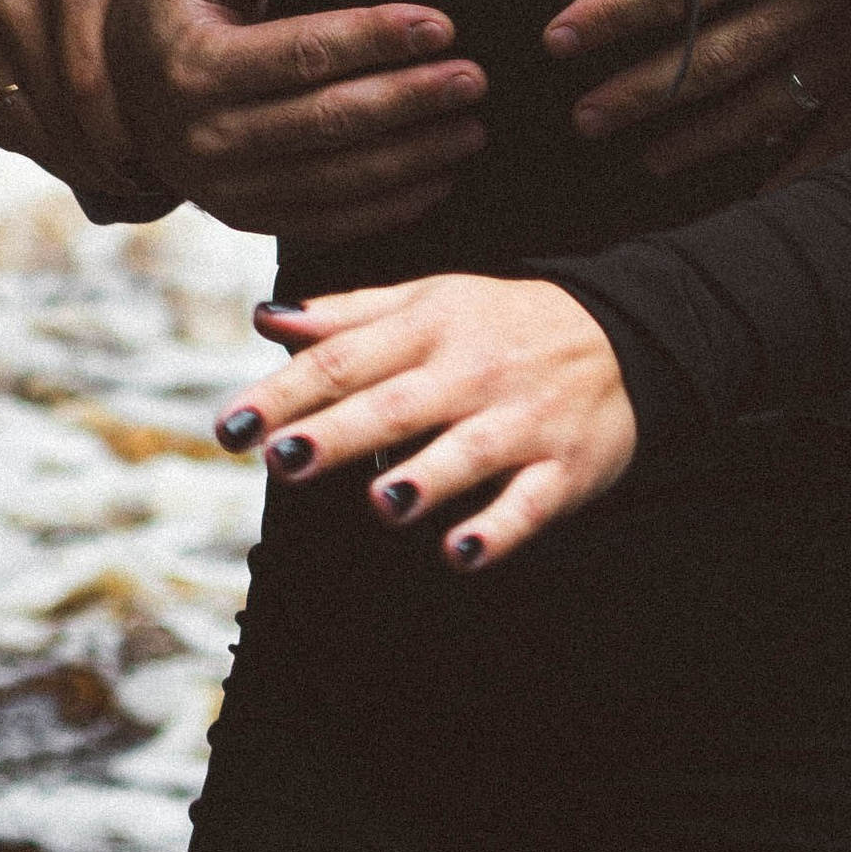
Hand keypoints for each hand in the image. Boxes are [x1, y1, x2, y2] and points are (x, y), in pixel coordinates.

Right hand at [0, 0, 186, 206]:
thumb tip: (246, 49)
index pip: (88, 84)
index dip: (117, 139)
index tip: (152, 167)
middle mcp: (13, 1)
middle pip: (54, 114)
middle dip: (96, 163)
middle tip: (136, 185)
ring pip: (18, 126)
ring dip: (63, 164)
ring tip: (108, 179)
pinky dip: (29, 146)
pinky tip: (68, 153)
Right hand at [108, 0, 489, 240]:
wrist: (126, 90)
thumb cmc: (180, 15)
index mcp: (197, 66)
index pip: (304, 53)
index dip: (376, 38)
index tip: (441, 25)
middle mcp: (208, 136)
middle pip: (330, 119)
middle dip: (410, 99)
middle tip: (472, 79)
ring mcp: (227, 188)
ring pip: (337, 178)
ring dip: (412, 156)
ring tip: (470, 129)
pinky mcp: (247, 220)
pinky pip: (327, 221)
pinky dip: (387, 207)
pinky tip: (437, 178)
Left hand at [216, 273, 634, 568]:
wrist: (620, 334)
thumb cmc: (498, 323)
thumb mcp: (428, 301)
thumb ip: (346, 316)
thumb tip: (266, 320)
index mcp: (429, 326)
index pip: (344, 359)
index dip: (284, 392)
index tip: (230, 425)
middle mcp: (471, 371)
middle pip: (394, 404)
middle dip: (337, 433)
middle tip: (281, 460)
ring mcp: (520, 421)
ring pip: (467, 452)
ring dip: (425, 477)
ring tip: (384, 501)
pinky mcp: (564, 469)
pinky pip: (529, 503)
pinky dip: (499, 528)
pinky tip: (462, 550)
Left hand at [544, 0, 850, 180]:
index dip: (611, 13)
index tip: (555, 38)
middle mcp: (809, 6)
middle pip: (705, 60)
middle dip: (637, 93)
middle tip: (582, 119)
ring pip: (759, 110)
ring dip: (698, 139)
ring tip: (646, 159)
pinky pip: (835, 143)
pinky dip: (794, 175)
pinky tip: (754, 194)